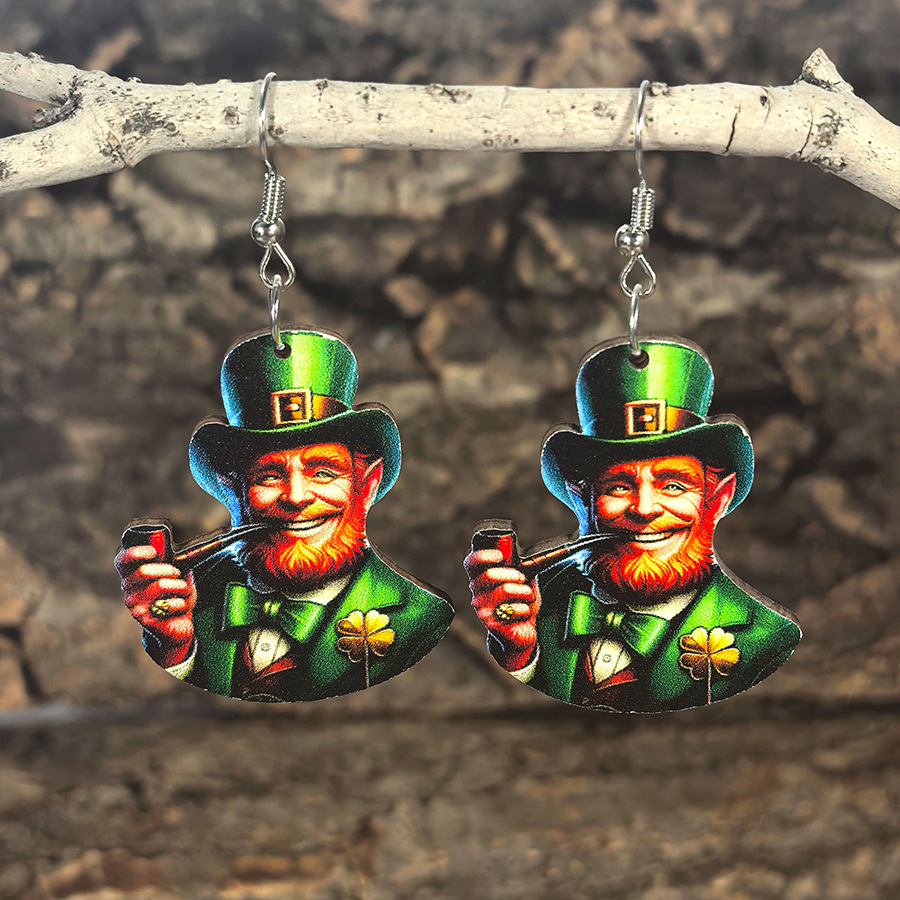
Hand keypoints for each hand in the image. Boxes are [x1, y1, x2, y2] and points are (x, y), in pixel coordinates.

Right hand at [115, 544, 195, 667]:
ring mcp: (134, 605)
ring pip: (160, 586)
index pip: (122, 561)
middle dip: (167, 569)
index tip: (154, 552)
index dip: (135, 554)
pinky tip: (180, 607)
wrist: (178, 623)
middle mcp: (128, 589)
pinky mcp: (144, 620)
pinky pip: (168, 605)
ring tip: (184, 590)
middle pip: (143, 571)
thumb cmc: (176, 593)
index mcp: (133, 573)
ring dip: (180, 586)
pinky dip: (182, 603)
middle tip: (177, 573)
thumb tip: (189, 548)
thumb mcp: (179, 573)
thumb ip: (178, 560)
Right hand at [464, 548, 538, 671]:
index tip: (500, 556)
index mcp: (481, 579)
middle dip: (510, 573)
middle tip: (522, 578)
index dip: (483, 556)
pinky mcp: (492, 624)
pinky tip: (525, 612)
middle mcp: (477, 593)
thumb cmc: (521, 602)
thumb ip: (523, 568)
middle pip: (488, 575)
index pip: (471, 563)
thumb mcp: (523, 581)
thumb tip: (533, 557)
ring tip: (529, 595)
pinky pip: (511, 610)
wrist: (523, 631)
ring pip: (503, 590)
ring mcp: (482, 609)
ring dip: (524, 591)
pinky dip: (524, 609)